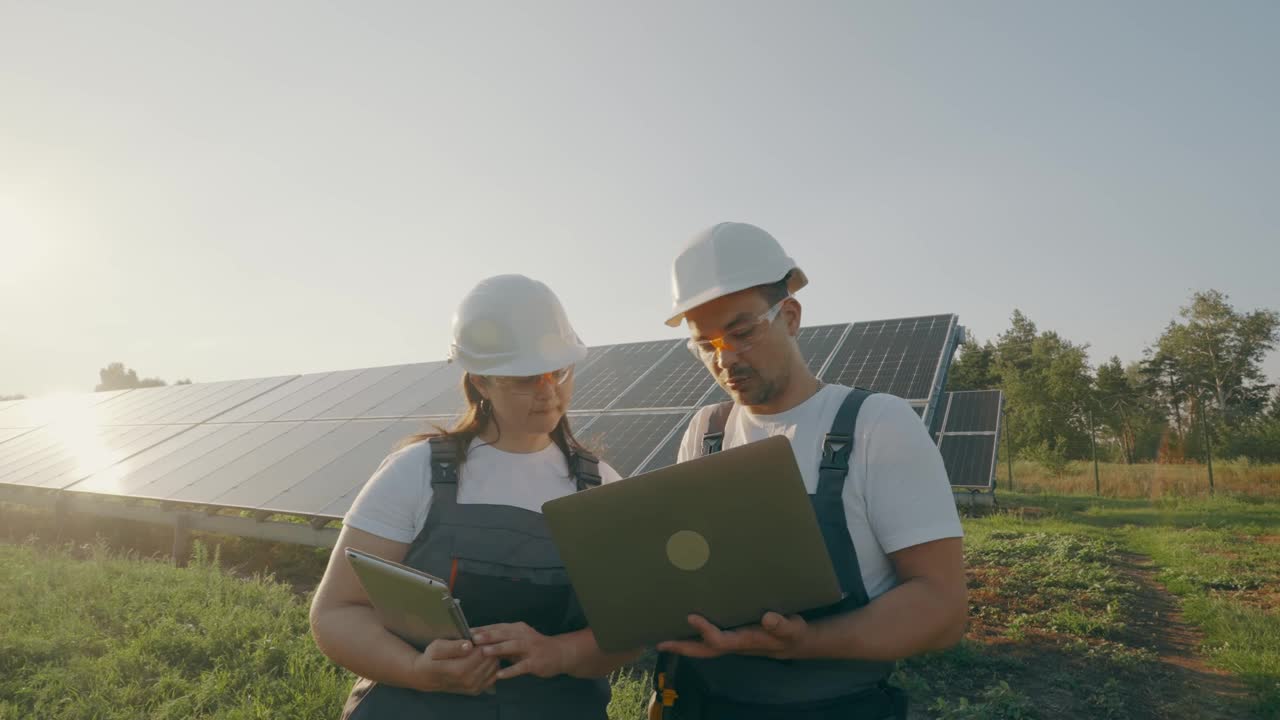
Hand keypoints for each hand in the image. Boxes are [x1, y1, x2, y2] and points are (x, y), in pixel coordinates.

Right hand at [407, 638, 498, 694]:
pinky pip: (493, 674)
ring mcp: (474, 687)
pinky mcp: (477, 690)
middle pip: (490, 659)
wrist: (427, 677)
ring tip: (479, 649)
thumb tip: (469, 645)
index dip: (481, 642)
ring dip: (490, 656)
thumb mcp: (437, 647)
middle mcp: (469, 681)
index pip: (482, 652)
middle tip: (479, 642)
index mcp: (459, 670)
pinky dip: (491, 665)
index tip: (475, 636)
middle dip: (487, 648)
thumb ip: (453, 646)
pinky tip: (481, 659)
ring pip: (494, 666)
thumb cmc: (431, 658)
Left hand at [472, 622, 571, 679]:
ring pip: (513, 646)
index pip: (497, 627)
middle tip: (472, 638)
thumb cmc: (534, 647)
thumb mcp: (518, 640)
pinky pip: (521, 666)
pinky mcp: (535, 661)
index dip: (482, 629)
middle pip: (504, 633)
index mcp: (517, 628)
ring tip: (484, 652)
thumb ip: (502, 641)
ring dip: (498, 648)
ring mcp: (530, 648)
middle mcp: (523, 635)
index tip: (466, 631)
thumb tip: (479, 642)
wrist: (559, 653)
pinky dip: (510, 670)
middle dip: (487, 635)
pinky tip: (500, 675)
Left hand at [656, 612, 810, 659]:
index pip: (720, 640)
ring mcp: (731, 643)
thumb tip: (768, 618)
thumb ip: (782, 625)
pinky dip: (693, 637)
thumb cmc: (792, 633)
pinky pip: (708, 640)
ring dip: (683, 644)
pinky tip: (681, 627)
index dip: (706, 630)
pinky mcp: (731, 637)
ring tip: (662, 637)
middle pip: (704, 651)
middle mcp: (734, 644)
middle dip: (682, 648)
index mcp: (746, 641)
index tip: (691, 616)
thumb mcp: (792, 629)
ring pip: (703, 647)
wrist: (795, 642)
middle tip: (660, 642)